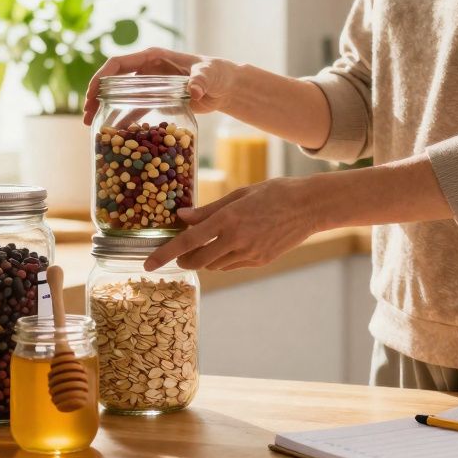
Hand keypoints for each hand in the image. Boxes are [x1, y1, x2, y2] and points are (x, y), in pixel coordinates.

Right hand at [82, 47, 239, 125]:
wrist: (225, 86)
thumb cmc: (217, 73)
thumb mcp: (209, 74)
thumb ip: (201, 79)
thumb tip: (194, 89)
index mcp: (153, 58)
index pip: (118, 64)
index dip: (101, 77)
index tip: (91, 94)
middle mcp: (147, 70)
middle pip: (112, 81)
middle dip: (96, 96)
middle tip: (86, 116)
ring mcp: (150, 85)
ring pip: (120, 96)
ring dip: (105, 110)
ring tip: (93, 127)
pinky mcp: (156, 99)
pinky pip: (135, 109)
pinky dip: (124, 120)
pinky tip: (117, 135)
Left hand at [145, 177, 324, 271]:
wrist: (310, 207)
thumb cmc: (274, 192)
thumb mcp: (238, 194)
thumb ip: (208, 209)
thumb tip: (181, 216)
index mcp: (228, 219)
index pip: (188, 241)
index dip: (165, 254)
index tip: (148, 264)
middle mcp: (236, 240)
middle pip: (198, 260)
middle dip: (184, 260)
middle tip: (178, 253)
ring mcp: (250, 254)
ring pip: (215, 265)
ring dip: (205, 258)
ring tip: (208, 242)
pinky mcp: (260, 262)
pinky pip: (232, 265)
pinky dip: (224, 259)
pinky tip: (230, 245)